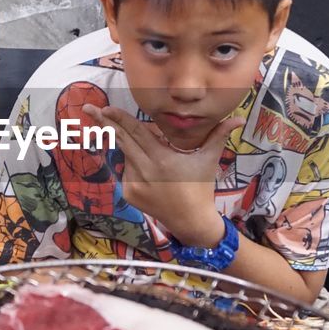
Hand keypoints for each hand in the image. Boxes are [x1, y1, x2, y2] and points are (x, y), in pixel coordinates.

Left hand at [84, 104, 240, 245]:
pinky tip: (153, 176)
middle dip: (104, 123)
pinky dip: (135, 166)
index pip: (136, 133)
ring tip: (156, 164)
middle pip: (121, 141)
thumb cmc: (201, 187)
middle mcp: (145, 171)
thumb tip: (240, 118)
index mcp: (162, 159)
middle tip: (88, 108)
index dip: (119, 119)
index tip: (104, 108)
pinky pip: (126, 171)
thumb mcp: (209, 159)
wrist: (191, 221)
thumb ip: (219, 135)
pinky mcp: (129, 194)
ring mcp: (134, 184)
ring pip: (127, 156)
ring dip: (134, 150)